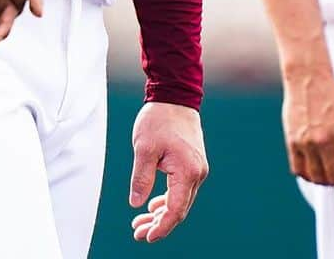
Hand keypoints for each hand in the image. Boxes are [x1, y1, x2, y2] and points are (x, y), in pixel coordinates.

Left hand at [128, 102, 207, 242]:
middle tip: (137, 233)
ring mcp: (197, 169)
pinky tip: (153, 205)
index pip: (175, 210)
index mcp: (187, 171)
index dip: (161, 227)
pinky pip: (181, 189)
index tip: (145, 237)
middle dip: (158, 224)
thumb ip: (141, 178)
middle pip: (178, 209)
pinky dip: (167, 199)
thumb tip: (136, 204)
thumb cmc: (159, 119)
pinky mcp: (192, 164)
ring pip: (180, 200)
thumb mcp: (144, 148)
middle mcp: (197, 173)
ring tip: (140, 223)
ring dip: (161, 213)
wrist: (175, 97)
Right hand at [282, 64, 333, 188]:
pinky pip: (298, 169)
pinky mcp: (292, 140)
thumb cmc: (333, 95)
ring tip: (330, 174)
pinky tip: (313, 170)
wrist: (308, 78)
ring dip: (326, 181)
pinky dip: (307, 175)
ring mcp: (307, 142)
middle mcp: (326, 141)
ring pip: (317, 178)